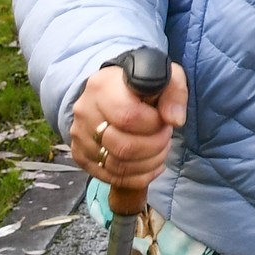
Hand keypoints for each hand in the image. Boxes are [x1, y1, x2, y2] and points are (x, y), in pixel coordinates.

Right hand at [71, 61, 188, 191]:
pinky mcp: (80, 155)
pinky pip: (109, 177)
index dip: (154, 125)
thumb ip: (175, 94)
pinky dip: (137, 177)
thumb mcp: (167, 77)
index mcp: (103, 86)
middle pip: (122, 147)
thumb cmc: (144, 83)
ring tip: (160, 148)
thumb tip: (174, 121)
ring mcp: (79, 135)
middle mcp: (85, 111)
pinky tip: (152, 165)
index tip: (165, 120)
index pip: (129, 117)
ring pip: (116, 166)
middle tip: (165, 135)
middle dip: (154, 146)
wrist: (115, 89)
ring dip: (148, 163)